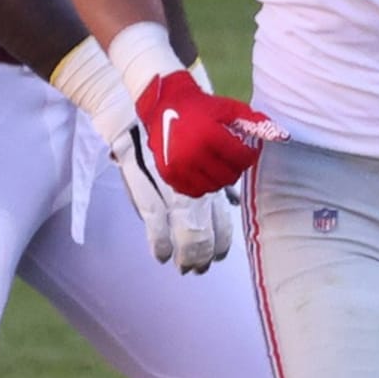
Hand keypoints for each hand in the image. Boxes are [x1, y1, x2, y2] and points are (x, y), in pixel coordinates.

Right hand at [109, 121, 233, 273]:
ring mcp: (169, 191)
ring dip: (184, 256)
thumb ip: (222, 178)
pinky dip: (159, 245)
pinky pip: (154, 225)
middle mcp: (194, 190)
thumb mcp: (209, 151)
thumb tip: (234, 201)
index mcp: (211, 181)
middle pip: (204, 235)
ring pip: (181, 236)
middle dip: (203, 257)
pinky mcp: (144, 188)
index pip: (223, 223)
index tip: (220, 256)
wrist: (144, 108)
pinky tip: (161, 256)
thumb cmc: (180, 129)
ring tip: (184, 267)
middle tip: (201, 268)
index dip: (222, 244)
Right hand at [135, 70, 288, 197]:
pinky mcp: (169, 174)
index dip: (248, 156)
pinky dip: (202, 185)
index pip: (242, 159)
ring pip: (213, 186)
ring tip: (217, 163)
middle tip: (230, 157)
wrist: (163, 104)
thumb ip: (255, 122)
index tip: (245, 150)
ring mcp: (179, 166)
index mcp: (209, 136)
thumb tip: (284, 135)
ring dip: (220, 178)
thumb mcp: (229, 108)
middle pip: (229, 176)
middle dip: (235, 167)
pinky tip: (203, 171)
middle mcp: (193, 153)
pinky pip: (195, 191)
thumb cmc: (202, 107)